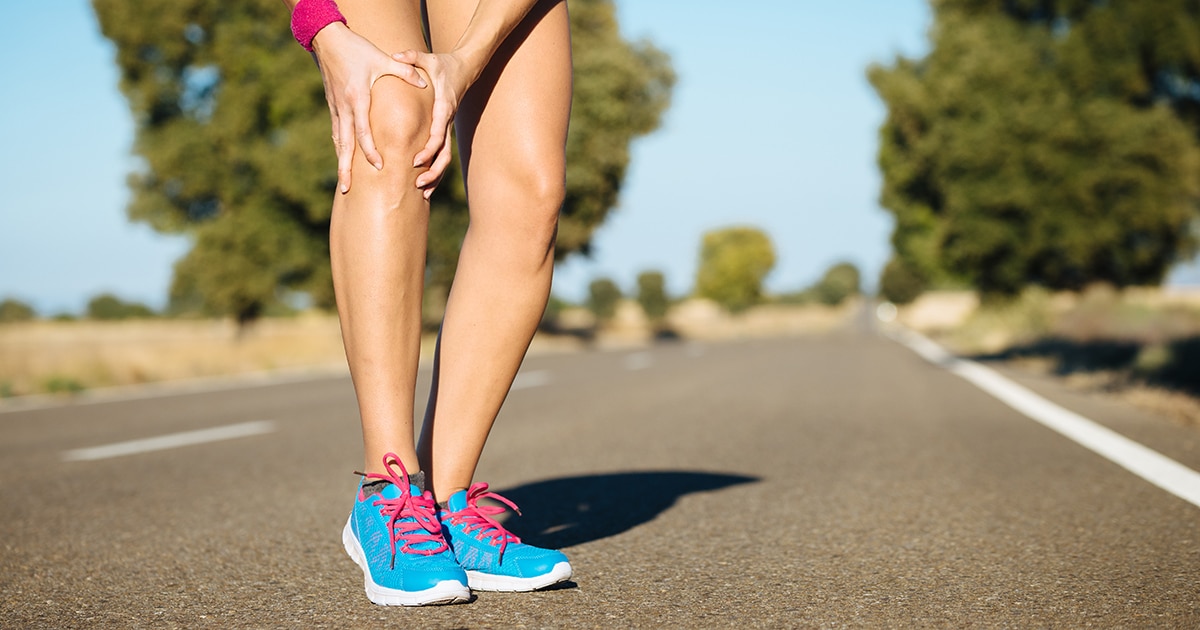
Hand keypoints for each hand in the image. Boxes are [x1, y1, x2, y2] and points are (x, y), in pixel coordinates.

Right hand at [311, 23, 427, 192]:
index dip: (370, 151)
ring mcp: (336, 107)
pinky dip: (339, 147)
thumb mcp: (381, 58)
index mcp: (357, 98)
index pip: (363, 131)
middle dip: (345, 167)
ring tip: (343, 182)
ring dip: (341, 162)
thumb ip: (404, 71)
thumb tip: (424, 82)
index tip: (378, 167)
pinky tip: (342, 158)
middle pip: (344, 144)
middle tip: (346, 189)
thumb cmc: (356, 48)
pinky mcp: (333, 105)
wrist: (327, 39)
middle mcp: (344, 107)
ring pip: (338, 141)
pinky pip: (336, 131)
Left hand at [392, 50, 472, 199]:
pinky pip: (442, 154)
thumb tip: (396, 56)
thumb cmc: (444, 63)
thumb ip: (412, 57)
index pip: (437, 134)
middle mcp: (446, 121)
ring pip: (445, 158)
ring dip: (435, 176)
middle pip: (444, 154)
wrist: (465, 68)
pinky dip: (435, 170)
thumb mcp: (428, 57)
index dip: (427, 150)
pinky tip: (425, 184)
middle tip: (418, 185)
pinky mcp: (444, 130)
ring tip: (422, 192)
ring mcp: (447, 127)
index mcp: (442, 108)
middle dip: (432, 172)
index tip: (415, 162)